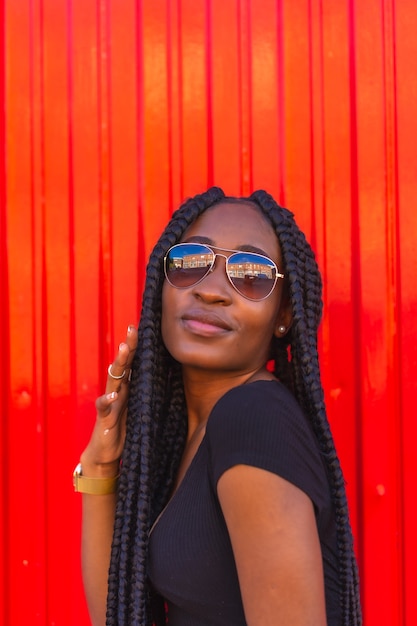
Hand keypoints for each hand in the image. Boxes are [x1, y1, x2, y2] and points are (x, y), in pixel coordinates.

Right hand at [80, 325, 137, 476]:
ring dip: (117, 364)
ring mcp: (109, 402)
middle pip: (122, 365)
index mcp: (127, 387)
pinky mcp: (104, 418)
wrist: (105, 452)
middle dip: (127, 346)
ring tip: (122, 349)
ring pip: (113, 379)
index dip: (136, 346)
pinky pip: (103, 406)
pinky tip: (112, 394)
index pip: (132, 363)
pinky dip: (107, 400)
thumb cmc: (124, 428)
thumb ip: (147, 393)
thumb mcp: (140, 408)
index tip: (142, 328)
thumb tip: (168, 380)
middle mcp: (117, 391)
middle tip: (132, 329)